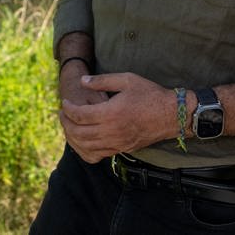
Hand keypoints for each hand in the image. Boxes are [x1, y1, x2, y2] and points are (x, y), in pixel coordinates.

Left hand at [60, 72, 175, 162]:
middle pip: (78, 133)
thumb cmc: (150, 94)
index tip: (65, 102)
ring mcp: (116, 143)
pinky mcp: (121, 149)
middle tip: (63, 114)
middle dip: (66, 123)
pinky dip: (84, 150)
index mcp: (111, 113)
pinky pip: (97, 155)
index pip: (80, 115)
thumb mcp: (127, 79)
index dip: (68, 109)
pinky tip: (82, 141)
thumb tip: (83, 81)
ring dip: (72, 137)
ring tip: (69, 126)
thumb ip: (102, 80)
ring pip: (85, 146)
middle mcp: (111, 131)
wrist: (171, 115)